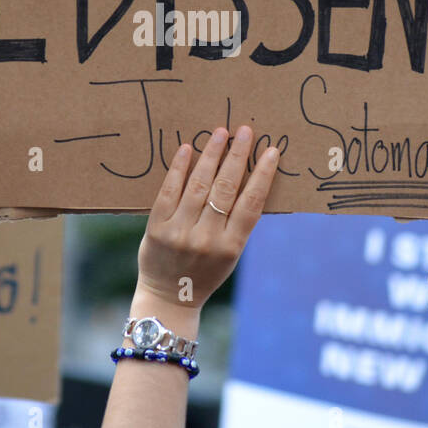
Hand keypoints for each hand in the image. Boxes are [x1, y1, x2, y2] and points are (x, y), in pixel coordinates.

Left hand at [135, 126, 278, 313]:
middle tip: (245, 131)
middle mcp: (206, 239)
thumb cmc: (205, 272)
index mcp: (230, 246)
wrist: (169, 297)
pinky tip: (187, 149)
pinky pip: (168, 192)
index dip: (262, 175)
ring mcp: (179, 233)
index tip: (271, 151)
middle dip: (237, 156)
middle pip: (225, 189)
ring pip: (198, 186)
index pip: (251, 204)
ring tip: (220, 133)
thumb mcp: (230, 254)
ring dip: (211, 155)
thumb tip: (248, 180)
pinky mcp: (156, 228)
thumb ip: (237, 224)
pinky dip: (178, 169)